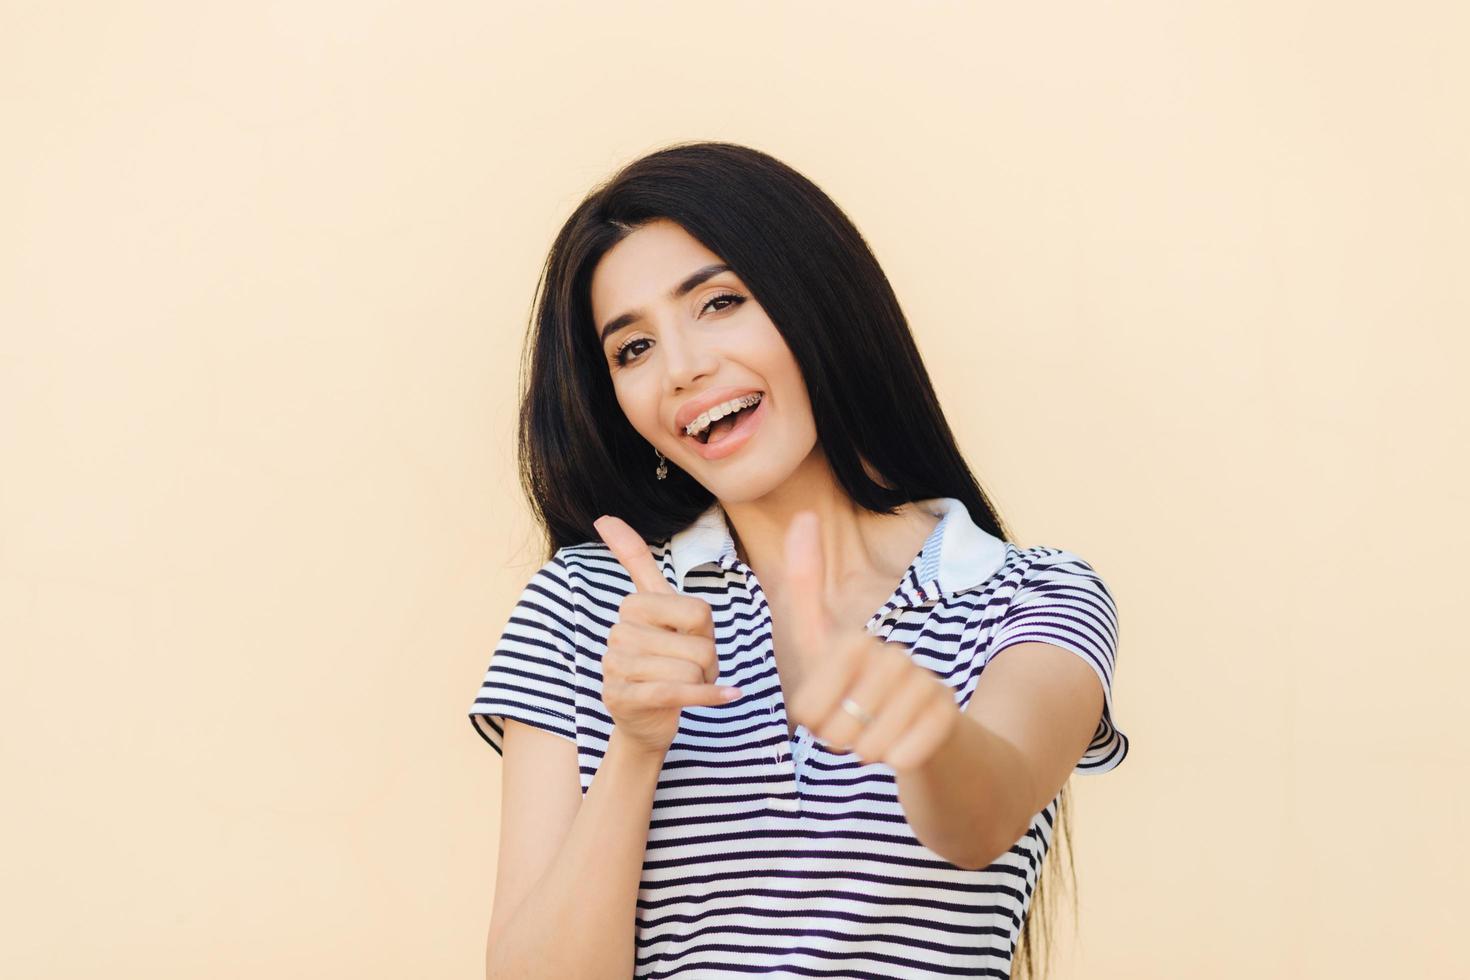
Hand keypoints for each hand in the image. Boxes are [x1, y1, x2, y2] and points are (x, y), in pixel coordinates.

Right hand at [593, 514, 741, 756]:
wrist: (647, 720)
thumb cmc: (662, 658)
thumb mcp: (658, 608)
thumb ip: (634, 560)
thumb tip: (602, 517)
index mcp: (632, 607)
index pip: (698, 612)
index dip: (707, 632)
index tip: (690, 640)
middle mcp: (618, 634)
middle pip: (698, 644)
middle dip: (707, 663)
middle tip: (691, 671)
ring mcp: (616, 668)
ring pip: (690, 670)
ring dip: (704, 684)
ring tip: (688, 686)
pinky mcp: (624, 699)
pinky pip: (678, 693)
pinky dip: (710, 697)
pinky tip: (728, 696)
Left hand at [782, 511, 960, 772]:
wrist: (930, 740)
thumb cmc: (864, 695)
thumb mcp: (823, 651)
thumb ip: (804, 591)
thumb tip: (803, 515)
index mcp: (858, 643)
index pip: (807, 704)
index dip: (811, 722)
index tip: (822, 713)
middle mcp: (895, 658)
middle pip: (837, 728)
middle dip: (839, 742)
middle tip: (855, 731)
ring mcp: (926, 686)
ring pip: (870, 746)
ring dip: (869, 752)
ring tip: (880, 737)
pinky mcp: (949, 719)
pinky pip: (902, 758)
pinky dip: (897, 762)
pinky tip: (907, 747)